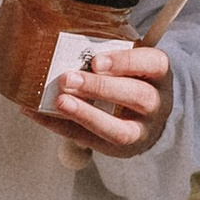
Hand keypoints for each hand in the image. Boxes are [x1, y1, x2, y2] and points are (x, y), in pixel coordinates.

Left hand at [50, 43, 173, 158]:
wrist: (146, 118)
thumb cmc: (129, 80)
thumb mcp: (128, 63)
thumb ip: (107, 57)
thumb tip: (68, 51)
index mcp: (159, 74)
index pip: (152, 63)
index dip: (124, 62)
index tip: (95, 61)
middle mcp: (157, 104)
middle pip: (137, 96)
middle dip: (101, 88)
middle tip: (68, 79)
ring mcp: (141, 131)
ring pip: (119, 129)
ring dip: (86, 114)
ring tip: (60, 102)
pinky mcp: (120, 149)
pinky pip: (89, 140)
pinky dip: (62, 126)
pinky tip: (40, 114)